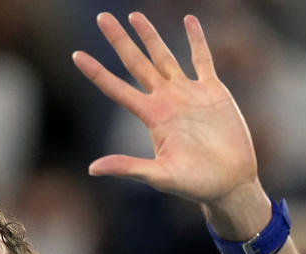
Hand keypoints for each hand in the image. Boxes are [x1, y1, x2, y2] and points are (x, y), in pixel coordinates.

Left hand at [73, 12, 260, 208]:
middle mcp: (165, 101)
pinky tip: (189, 20)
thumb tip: (92, 169)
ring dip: (150, 36)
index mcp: (151, 117)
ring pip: (164, 56)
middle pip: (136, 63)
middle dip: (119, 41)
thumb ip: (128, 168)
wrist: (229, 183)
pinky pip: (202, 60)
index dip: (97, 72)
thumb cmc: (194, 185)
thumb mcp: (159, 176)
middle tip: (102, 17)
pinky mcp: (213, 91)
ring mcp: (188, 93)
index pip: (116, 89)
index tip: (76, 55)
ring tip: (134, 15)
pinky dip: (197, 40)